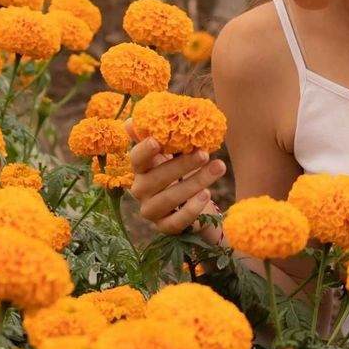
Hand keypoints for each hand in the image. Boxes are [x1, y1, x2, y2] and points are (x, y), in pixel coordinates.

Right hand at [124, 117, 226, 238]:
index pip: (135, 159)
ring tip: (217, 168)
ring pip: (169, 199)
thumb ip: (158, 136)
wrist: (193, 204)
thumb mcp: (171, 153)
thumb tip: (131, 120)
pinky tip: (207, 194)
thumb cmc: (179, 171)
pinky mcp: (165, 227)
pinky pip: (175, 222)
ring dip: (195, 182)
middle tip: (204, 152)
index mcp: (140, 169)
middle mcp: (141, 191)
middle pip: (156, 179)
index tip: (157, 140)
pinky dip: (191, 209)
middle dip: (182, 165)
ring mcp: (151, 211)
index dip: (143, 150)